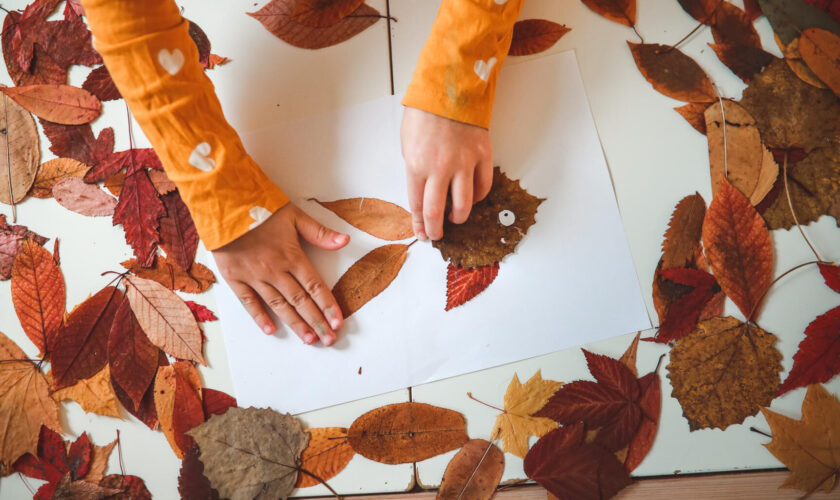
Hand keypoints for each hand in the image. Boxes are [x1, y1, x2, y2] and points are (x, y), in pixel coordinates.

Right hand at [212, 203, 348, 345]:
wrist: (223, 203)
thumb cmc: (260, 207)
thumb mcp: (294, 215)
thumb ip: (319, 232)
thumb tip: (345, 241)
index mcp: (292, 256)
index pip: (315, 286)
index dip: (328, 306)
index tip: (338, 323)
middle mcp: (275, 270)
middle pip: (300, 301)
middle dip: (316, 321)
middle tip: (328, 340)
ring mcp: (254, 276)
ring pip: (279, 305)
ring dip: (295, 323)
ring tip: (309, 339)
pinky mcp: (235, 277)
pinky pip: (249, 301)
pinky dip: (260, 316)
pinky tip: (271, 330)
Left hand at [400, 106, 492, 240]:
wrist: (449, 87)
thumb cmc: (425, 112)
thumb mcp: (407, 142)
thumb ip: (415, 168)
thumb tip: (423, 190)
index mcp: (416, 165)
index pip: (417, 205)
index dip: (419, 224)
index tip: (422, 233)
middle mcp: (440, 168)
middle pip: (437, 212)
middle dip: (436, 229)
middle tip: (437, 235)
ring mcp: (464, 163)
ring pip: (464, 204)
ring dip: (458, 217)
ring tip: (455, 218)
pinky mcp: (483, 155)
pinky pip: (482, 186)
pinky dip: (477, 197)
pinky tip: (471, 198)